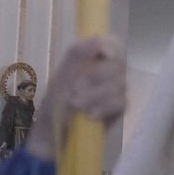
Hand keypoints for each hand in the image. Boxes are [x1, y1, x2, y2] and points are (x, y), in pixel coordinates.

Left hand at [28, 35, 127, 159]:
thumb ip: (77, 55)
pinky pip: (121, 103)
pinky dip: (105, 107)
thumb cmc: (55, 105)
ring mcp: (116, 92)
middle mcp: (108, 73)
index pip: (113, 44)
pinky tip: (91, 115)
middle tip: (74, 89)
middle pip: (119, 64)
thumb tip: (98, 37)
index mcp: (93, 61)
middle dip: (96, 77)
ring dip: (96, 94)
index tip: (103, 55)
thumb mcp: (61, 77)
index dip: (112, 47)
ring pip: (120, 84)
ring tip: (76, 105)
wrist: (52, 137)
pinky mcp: (119, 110)